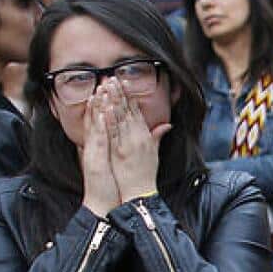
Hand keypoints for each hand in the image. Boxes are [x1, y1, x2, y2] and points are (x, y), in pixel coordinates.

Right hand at [80, 92, 120, 215]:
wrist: (102, 205)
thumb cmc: (109, 187)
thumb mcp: (114, 165)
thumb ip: (116, 151)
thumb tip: (118, 141)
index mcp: (98, 148)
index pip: (100, 123)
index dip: (103, 106)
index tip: (108, 90)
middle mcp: (93, 147)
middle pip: (95, 119)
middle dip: (99, 100)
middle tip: (104, 82)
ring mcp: (93, 152)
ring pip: (94, 125)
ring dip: (97, 107)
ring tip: (101, 90)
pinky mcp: (95, 159)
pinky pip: (96, 139)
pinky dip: (98, 125)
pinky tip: (101, 112)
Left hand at [105, 79, 171, 201]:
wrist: (141, 194)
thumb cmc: (146, 176)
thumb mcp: (154, 153)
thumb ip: (157, 136)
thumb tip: (167, 125)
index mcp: (144, 136)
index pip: (135, 111)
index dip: (129, 96)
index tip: (123, 82)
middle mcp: (137, 137)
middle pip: (127, 111)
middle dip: (119, 93)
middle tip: (112, 77)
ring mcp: (127, 143)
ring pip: (119, 118)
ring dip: (113, 101)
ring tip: (106, 86)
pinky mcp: (119, 151)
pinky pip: (113, 133)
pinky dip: (110, 120)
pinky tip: (105, 108)